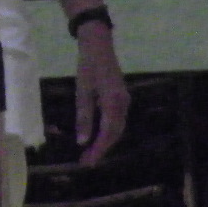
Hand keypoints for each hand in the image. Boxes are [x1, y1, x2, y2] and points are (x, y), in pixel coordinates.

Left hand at [73, 23, 129, 165]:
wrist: (99, 45)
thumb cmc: (88, 67)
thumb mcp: (82, 92)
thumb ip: (84, 117)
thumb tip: (83, 141)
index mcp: (114, 102)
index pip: (108, 133)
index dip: (98, 149)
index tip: (87, 161)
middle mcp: (123, 103)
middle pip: (115, 133)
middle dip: (102, 148)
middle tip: (87, 160)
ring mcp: (125, 99)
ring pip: (118, 127)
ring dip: (106, 141)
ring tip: (91, 151)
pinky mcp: (122, 97)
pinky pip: (118, 120)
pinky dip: (109, 131)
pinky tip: (98, 135)